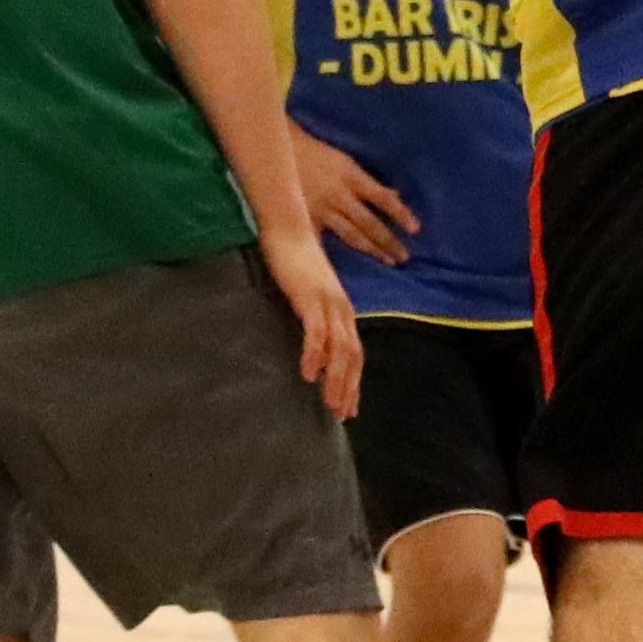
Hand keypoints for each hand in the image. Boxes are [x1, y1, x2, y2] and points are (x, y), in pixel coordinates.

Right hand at [264, 226, 364, 421]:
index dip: (353, 381)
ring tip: (329, 403)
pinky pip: (316, 330)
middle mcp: (340, 308)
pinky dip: (315, 354)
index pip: (355, 352)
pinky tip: (307, 374)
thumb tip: (313, 340)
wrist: (287, 227)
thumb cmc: (295, 259)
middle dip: (348, 387)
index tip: (348, 407)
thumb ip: (315, 315)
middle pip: (352, 355)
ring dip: (336, 379)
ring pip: (340, 348)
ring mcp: (327, 302)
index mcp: (341, 308)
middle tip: (342, 414)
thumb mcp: (309, 292)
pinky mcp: (309, 296)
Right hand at [291, 128, 415, 266]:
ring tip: (388, 262)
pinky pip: (323, 241)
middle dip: (388, 240)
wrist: (277, 150)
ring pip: (351, 234)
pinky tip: (345, 270)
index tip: (416, 228)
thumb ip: (367, 182)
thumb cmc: (314, 154)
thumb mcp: (344, 162)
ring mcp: (321, 209)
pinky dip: (335, 255)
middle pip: (369, 221)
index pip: (382, 197)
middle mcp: (339, 194)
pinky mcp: (305, 219)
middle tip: (404, 257)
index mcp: (350, 175)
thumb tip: (396, 195)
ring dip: (372, 248)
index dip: (400, 212)